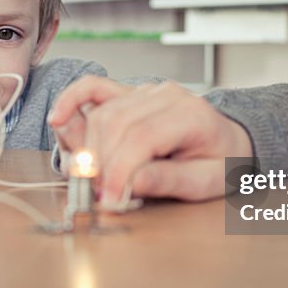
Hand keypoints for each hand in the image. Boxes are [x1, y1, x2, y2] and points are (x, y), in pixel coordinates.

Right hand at [48, 77, 253, 203]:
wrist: (229, 142)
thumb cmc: (220, 162)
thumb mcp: (207, 181)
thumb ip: (169, 180)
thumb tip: (129, 184)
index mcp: (191, 114)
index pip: (143, 137)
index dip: (120, 170)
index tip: (110, 200)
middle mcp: (166, 95)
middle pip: (117, 124)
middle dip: (102, 163)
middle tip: (101, 195)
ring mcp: (146, 90)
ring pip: (103, 114)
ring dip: (90, 149)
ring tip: (97, 180)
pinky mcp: (130, 92)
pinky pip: (94, 88)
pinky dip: (72, 100)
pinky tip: (58, 119)